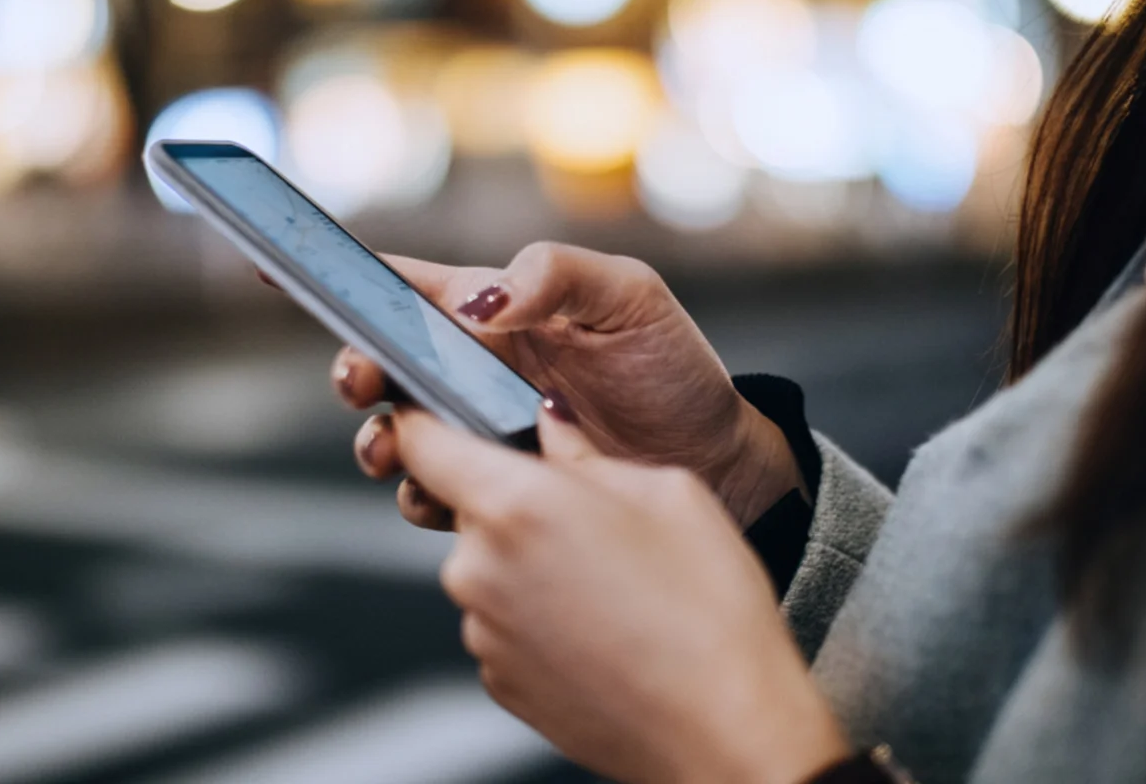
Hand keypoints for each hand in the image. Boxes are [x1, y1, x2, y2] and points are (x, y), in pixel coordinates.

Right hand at [304, 242, 801, 528]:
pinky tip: (448, 496)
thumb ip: (553, 276)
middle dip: (354, 371)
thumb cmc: (671, 366)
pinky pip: (437, 493)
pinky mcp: (496, 487)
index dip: (338, 274)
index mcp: (493, 307)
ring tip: (397, 448)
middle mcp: (474, 367)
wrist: (717, 461)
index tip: (271, 264)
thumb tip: (476, 303)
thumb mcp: (628, 297)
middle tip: (363, 384)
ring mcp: (480, 431)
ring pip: (397, 435)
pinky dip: (426, 496)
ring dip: (380, 441)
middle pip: (381, 363)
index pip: (402, 284)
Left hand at [392, 404, 850, 783]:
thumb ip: (586, 451)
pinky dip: (539, 615)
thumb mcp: (666, 491)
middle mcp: (479, 568)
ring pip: (490, 566)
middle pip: (466, 508)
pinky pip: (504, 621)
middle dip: (515, 500)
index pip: (421, 441)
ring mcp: (481, 631)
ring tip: (612, 582)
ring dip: (531, 562)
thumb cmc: (708, 611)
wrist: (724, 732)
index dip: (423, 419)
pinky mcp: (497, 680)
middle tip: (590, 517)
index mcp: (514, 504)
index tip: (435, 412)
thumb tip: (551, 424)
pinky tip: (603, 626)